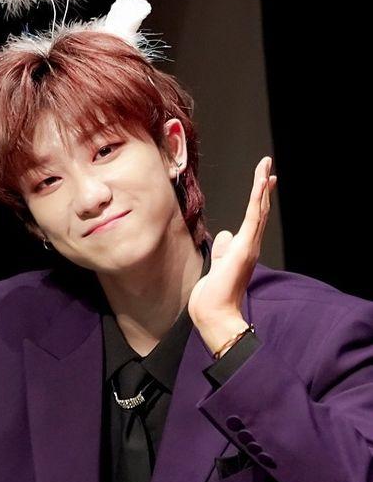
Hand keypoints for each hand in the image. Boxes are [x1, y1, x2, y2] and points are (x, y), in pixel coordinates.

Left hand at [188, 156, 276, 352]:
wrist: (215, 314)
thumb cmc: (213, 296)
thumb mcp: (217, 266)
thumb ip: (223, 250)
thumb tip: (225, 234)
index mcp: (244, 249)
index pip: (254, 219)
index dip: (259, 199)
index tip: (263, 182)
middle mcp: (251, 246)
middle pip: (260, 210)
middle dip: (263, 187)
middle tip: (267, 167)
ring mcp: (249, 246)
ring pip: (259, 210)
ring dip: (262, 187)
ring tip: (265, 168)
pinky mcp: (244, 247)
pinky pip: (253, 218)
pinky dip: (258, 199)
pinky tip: (261, 183)